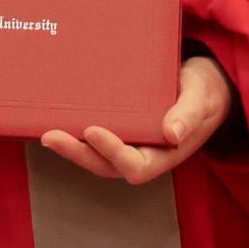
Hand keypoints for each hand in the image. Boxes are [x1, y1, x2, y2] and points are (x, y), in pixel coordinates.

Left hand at [39, 53, 232, 184]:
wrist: (205, 82)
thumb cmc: (205, 91)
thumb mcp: (202, 98)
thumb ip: (189, 115)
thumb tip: (173, 134)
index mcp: (165, 153)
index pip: (135, 165)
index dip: (112, 152)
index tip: (91, 130)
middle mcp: (143, 152)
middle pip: (105, 164)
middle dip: (76, 153)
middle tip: (48, 135)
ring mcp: (129, 142)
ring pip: (94, 153)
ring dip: (69, 145)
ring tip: (43, 129)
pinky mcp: (120, 126)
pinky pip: (94, 135)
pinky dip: (74, 130)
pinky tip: (53, 116)